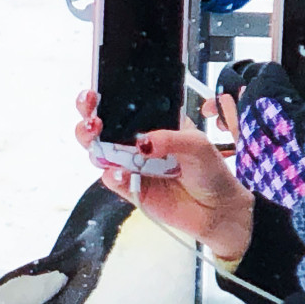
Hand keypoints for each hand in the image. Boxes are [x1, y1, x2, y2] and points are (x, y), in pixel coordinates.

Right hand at [76, 90, 252, 259]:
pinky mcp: (128, 188)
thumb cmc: (210, 172)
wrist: (217, 210)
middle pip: (100, 127)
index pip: (124, 107)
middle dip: (88, 118)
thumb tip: (142, 142)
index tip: (94, 94)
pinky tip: (123, 173)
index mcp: (153, 124)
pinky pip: (111, 179)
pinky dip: (113, 175)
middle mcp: (136, 143)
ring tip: (97, 137)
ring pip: (98, 151)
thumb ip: (170, 139)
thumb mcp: (197, 145)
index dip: (104, 98)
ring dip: (91, 142)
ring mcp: (130, 165)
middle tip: (92, 118)